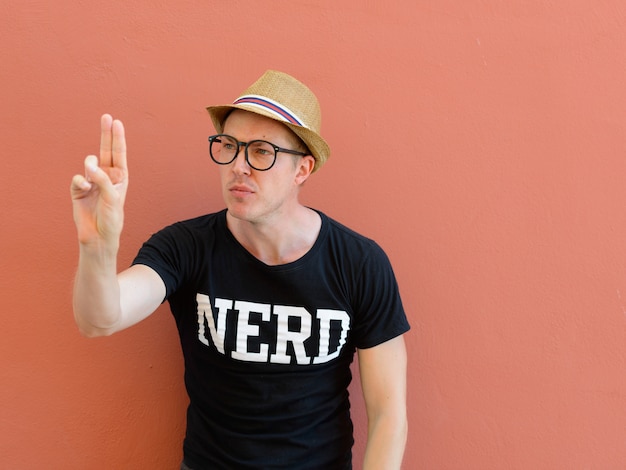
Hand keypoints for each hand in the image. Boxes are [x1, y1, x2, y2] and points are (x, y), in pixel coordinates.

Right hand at [70, 114, 127, 249]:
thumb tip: (89, 166)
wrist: (98, 236)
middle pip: (106, 150)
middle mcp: (106, 176)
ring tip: (92, 173)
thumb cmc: (111, 218)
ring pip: (90, 163)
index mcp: (120, 177)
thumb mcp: (113, 197)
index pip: (118, 154)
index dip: (117, 138)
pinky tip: (84, 188)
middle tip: (106, 116)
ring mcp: (92, 182)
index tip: (116, 122)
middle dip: (106, 134)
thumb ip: (103, 179)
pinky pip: (78, 178)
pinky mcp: (78, 189)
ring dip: (91, 165)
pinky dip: (80, 181)